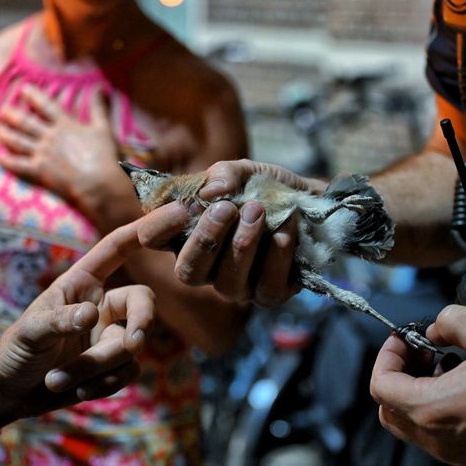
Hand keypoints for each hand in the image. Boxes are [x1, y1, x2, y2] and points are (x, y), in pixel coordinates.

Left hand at [0, 85, 121, 214]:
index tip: (23, 89)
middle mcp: (50, 137)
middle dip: (13, 115)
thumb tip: (101, 88)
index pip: (46, 106)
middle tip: (3, 110)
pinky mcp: (39, 171)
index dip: (33, 96)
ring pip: (18, 141)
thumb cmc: (104, 156)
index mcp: (65, 125)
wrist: (99, 181)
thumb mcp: (104, 128)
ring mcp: (42, 154)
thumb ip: (99, 108)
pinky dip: (7, 162)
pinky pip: (19, 165)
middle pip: (26, 123)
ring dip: (5, 134)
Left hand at [0, 222, 153, 427]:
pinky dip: (104, 385)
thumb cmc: (15, 350)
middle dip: (141, 323)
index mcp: (83, 282)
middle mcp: (104, 305)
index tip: (176, 213)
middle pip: (143, 301)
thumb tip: (93, 314)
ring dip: (97, 368)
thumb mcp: (29, 333)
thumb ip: (60, 321)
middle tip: (131, 344)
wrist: (11, 393)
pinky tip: (78, 392)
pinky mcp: (115, 365)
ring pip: (132, 346)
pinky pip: (129, 372)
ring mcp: (112, 335)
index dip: (144, 229)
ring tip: (59, 381)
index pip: (117, 248)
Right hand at [138, 159, 322, 305]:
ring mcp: (237, 286)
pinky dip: (278, 254)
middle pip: (187, 272)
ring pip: (228, 283)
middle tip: (226, 208)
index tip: (184, 206)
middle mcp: (206, 267)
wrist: (312, 201)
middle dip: (206, 240)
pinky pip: (266, 286)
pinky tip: (286, 228)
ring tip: (259, 211)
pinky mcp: (270, 294)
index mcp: (186, 235)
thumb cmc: (268, 188)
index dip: (159, 225)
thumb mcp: (245, 171)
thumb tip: (208, 193)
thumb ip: (224, 175)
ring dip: (243, 244)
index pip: (153, 238)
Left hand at [370, 305, 465, 465]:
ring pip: (417, 429)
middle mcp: (444, 441)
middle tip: (419, 353)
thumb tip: (434, 330)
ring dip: (419, 396)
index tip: (402, 340)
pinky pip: (445, 441)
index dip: (386, 356)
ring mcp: (464, 457)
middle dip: (398, 377)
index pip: (381, 387)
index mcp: (436, 409)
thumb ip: (447, 321)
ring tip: (447, 367)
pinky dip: (443, 415)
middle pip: (392, 412)